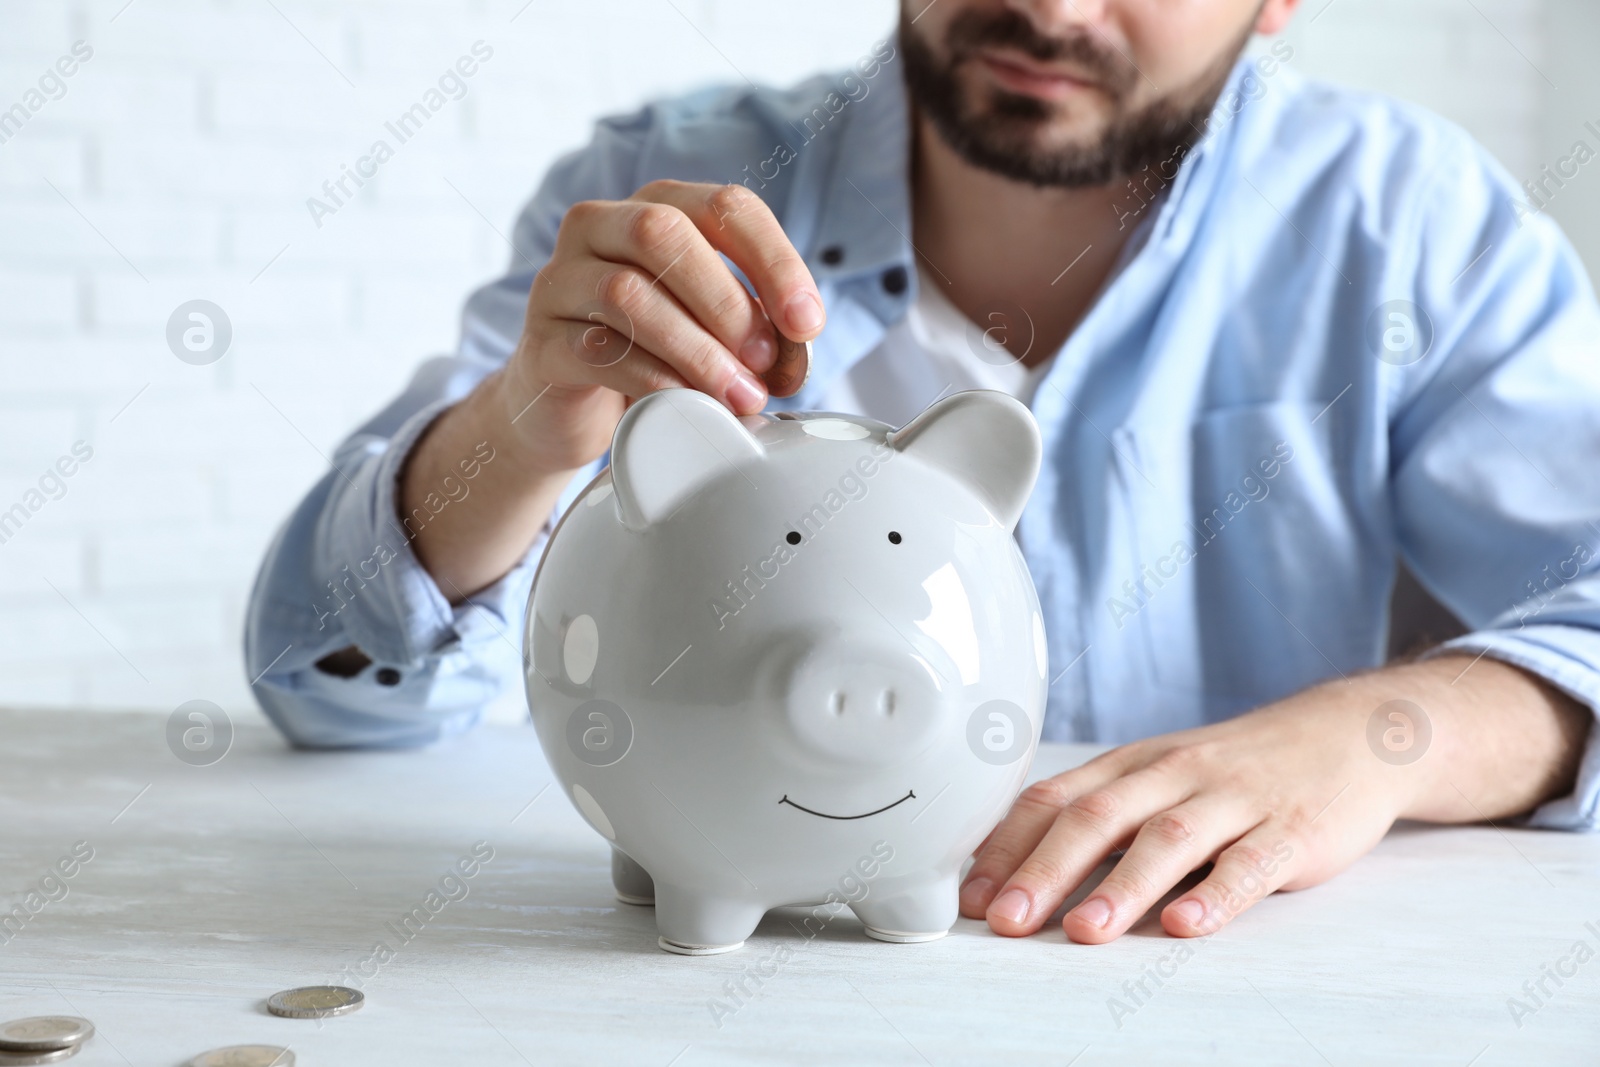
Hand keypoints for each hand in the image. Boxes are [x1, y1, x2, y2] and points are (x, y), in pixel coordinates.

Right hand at [496, 179, 824, 475]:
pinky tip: (687, 405)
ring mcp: (559, 282)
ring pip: (627, 293)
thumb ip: (751, 320)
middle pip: (663, 233)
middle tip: (763, 361)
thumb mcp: (707, 324)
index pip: (724, 206)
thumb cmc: (648, 354)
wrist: (568, 410)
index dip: (774, 261)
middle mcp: (597, 228)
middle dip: (727, 302)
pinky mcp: (540, 343)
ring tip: (738, 394)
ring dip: (696, 349)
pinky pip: (597, 352)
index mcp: (653, 206)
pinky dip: (655, 380)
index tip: (806, 323)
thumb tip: (795, 345)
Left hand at [958, 656, 1587, 942]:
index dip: (1007, 846)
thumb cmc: (1231, 768)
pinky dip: (1216, 896)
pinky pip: (1250, 864)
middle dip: (1044, 870)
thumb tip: (1011, 866)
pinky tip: (1186, 926)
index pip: (1053, 799)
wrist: (1344, 734)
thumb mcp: (1156, 774)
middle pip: (1097, 819)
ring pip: (1168, 840)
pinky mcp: (1290, 830)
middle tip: (1005, 920)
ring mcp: (1232, 800)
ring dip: (1121, 887)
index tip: (968, 893)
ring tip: (1083, 931)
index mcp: (1131, 765)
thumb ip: (1096, 814)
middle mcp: (1172, 775)